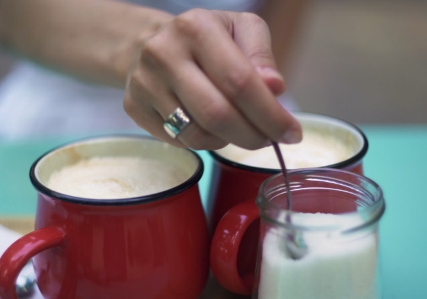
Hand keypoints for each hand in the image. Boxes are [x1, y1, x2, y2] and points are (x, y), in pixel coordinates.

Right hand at [123, 8, 301, 149]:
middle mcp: (163, 54)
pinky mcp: (134, 108)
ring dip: (229, 141)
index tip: (292, 133)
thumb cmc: (203, 37)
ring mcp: (144, 84)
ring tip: (240, 129)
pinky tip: (212, 128)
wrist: (147, 43)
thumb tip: (275, 88)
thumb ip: (261, 55)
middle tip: (270, 141)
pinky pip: (179, 140)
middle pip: (217, 114)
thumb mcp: (239, 29)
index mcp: (195, 28)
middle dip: (253, 135)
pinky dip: (205, 142)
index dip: (270, 114)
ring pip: (197, 133)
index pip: (239, 81)